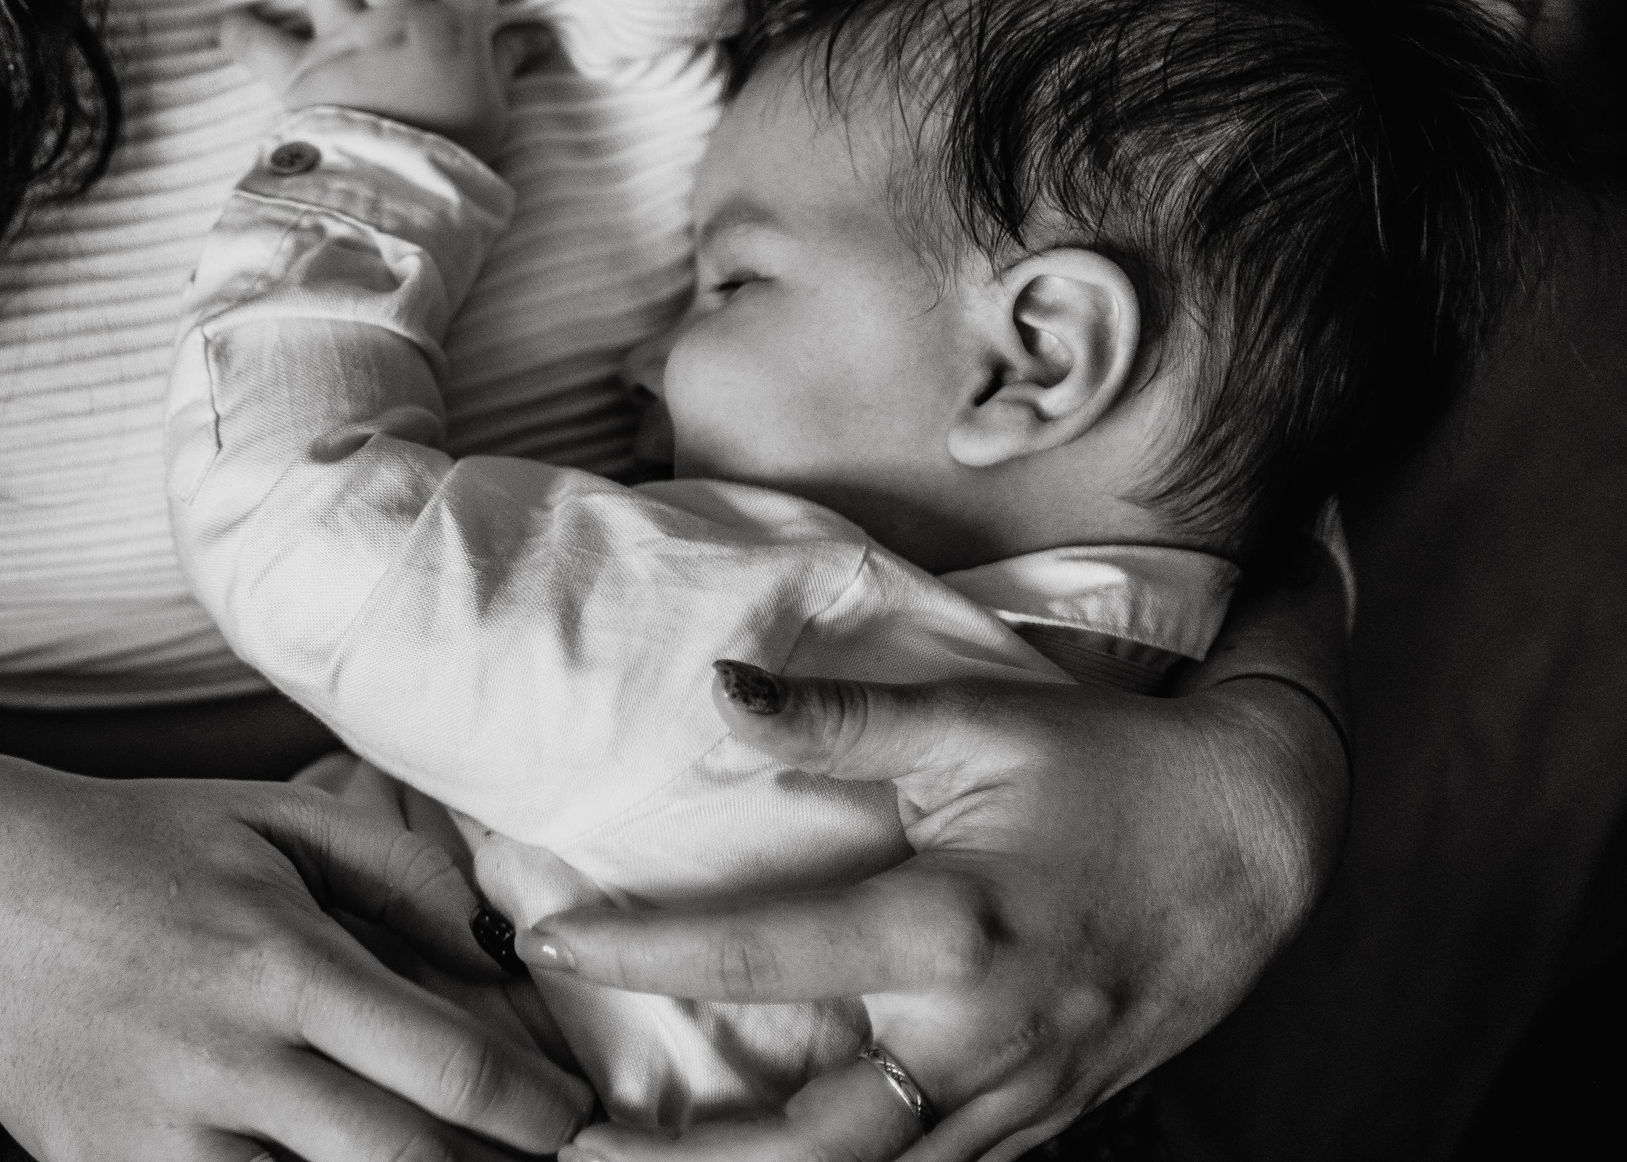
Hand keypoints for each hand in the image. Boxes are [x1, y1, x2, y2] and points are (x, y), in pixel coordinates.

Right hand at [0, 649, 593, 1161]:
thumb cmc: (138, 845)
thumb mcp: (274, 823)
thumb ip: (399, 871)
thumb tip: (497, 949)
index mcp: (282, 961)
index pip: (453, 1072)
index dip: (539, 1112)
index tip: (576, 1116)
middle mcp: (230, 1059)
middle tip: (532, 1160)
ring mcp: (163, 1135)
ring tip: (437, 1161)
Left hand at [222, 0, 522, 159]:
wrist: (401, 191)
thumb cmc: (456, 153)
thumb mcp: (495, 107)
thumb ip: (507, 62)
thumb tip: (540, 37)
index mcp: (453, 27)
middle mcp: (395, 18)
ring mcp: (343, 39)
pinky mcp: (297, 70)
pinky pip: (256, 40)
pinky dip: (240, 31)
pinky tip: (231, 23)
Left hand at [520, 663, 1345, 1161]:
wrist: (1259, 843)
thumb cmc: (1108, 769)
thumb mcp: (975, 724)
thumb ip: (843, 716)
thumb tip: (719, 691)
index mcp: (949, 929)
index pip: (762, 956)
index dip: (642, 951)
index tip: (546, 938)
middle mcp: (977, 1038)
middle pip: (805, 1140)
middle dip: (681, 1159)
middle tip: (566, 1146)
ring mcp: (1016, 1098)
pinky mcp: (1040, 1122)